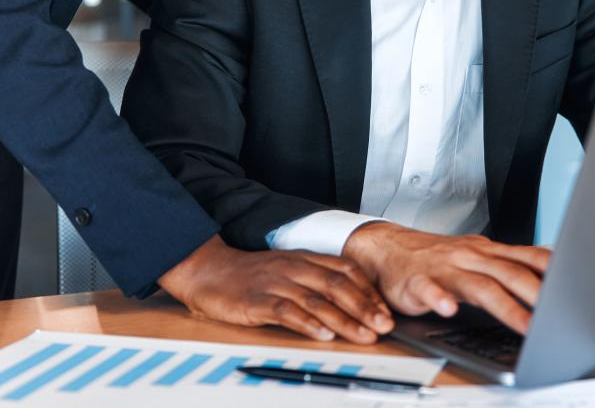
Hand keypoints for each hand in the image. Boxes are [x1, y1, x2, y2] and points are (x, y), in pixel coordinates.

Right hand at [158, 236, 394, 343]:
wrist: (208, 270)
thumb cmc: (250, 275)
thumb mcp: (288, 269)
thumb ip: (316, 281)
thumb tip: (351, 302)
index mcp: (305, 259)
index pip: (346, 270)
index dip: (369, 290)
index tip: (385, 311)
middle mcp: (295, 268)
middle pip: (337, 285)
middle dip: (365, 307)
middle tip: (384, 325)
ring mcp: (277, 283)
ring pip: (317, 300)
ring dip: (344, 319)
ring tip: (363, 335)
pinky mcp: (258, 300)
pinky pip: (287, 310)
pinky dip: (307, 323)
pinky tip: (322, 334)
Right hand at [342, 222, 549, 334]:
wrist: (387, 247)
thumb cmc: (436, 258)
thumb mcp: (477, 258)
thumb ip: (509, 265)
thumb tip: (549, 270)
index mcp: (487, 252)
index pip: (527, 256)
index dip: (553, 270)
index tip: (577, 283)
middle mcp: (470, 257)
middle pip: (510, 272)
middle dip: (538, 293)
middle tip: (560, 315)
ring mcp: (444, 268)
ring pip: (479, 286)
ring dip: (506, 306)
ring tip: (526, 326)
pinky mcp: (417, 282)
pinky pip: (430, 290)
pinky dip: (440, 300)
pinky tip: (450, 311)